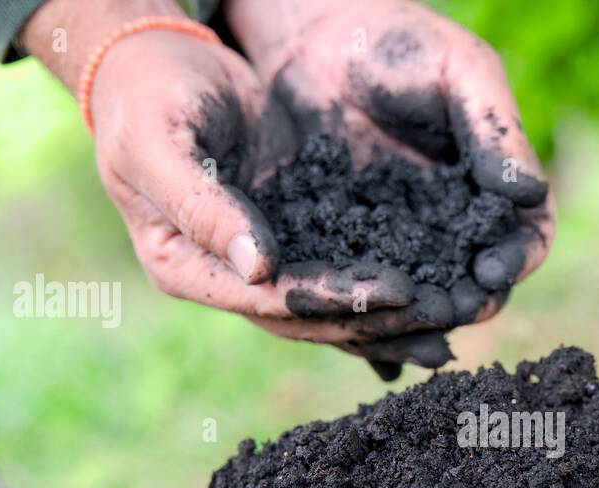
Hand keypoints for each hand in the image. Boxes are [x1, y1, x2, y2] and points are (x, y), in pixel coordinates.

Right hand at [24, 0, 448, 368]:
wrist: (156, 57)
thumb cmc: (146, 92)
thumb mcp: (160, 142)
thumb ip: (202, 204)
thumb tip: (257, 267)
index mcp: (181, 265)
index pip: (266, 300)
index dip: (330, 300)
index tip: (393, 292)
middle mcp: (224, 277)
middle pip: (307, 317)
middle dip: (375, 319)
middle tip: (442, 315)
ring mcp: (260, 261)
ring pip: (331, 306)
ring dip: (390, 316)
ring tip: (453, 318)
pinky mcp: (293, 235)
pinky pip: (344, 270)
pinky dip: (387, 284)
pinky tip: (436, 288)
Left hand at [225, 0, 556, 371]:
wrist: (312, 35)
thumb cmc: (397, 43)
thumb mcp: (458, 71)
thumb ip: (493, 129)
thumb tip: (529, 192)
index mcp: (494, 188)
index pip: (526, 238)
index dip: (518, 259)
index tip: (494, 270)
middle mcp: (454, 226)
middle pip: (477, 283)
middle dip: (468, 303)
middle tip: (450, 313)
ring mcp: (401, 243)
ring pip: (421, 298)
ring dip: (416, 321)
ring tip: (403, 330)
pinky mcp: (345, 249)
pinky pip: (360, 290)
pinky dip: (360, 314)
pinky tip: (350, 326)